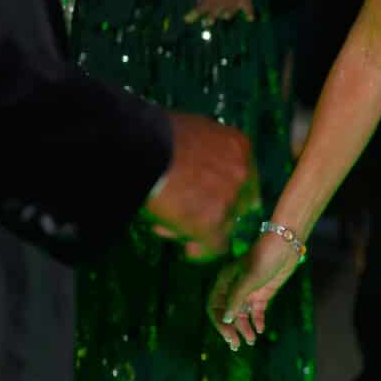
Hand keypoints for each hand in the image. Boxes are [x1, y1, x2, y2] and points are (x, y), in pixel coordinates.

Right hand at [142, 112, 255, 262]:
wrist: (137, 149)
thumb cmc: (156, 134)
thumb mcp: (193, 130)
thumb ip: (206, 149)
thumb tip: (199, 163)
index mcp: (239, 146)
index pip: (243, 175)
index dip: (224, 190)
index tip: (207, 197)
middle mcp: (241, 172)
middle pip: (236, 202)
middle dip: (214, 210)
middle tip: (190, 216)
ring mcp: (228, 198)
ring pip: (223, 224)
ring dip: (200, 227)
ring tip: (173, 229)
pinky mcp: (210, 221)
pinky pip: (214, 244)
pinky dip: (202, 249)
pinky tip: (189, 250)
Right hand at [209, 230, 301, 348]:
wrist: (286, 246)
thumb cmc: (264, 258)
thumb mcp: (248, 279)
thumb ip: (236, 299)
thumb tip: (227, 319)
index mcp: (224, 282)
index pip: (215, 307)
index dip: (219, 322)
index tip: (228, 334)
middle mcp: (234, 288)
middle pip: (228, 313)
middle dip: (231, 330)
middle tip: (236, 345)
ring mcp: (249, 291)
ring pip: (243, 314)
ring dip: (245, 328)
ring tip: (251, 341)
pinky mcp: (263, 293)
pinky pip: (257, 311)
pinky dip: (257, 320)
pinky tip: (260, 330)